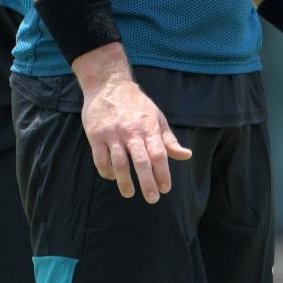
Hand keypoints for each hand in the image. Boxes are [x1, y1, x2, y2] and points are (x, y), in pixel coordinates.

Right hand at [81, 74, 192, 203]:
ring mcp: (112, 134)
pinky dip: (106, 172)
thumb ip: (169, 140)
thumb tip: (186, 156)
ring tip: (129, 193)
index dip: (163, 173)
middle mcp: (131, 131)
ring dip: (125, 182)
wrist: (108, 84)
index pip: (159, 154)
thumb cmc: (136, 104)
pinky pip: (100, 159)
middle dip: (148, 183)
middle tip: (152, 199)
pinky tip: (112, 177)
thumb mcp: (156, 117)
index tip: (165, 188)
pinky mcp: (96, 135)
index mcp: (148, 127)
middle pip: (141, 162)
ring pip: (119, 163)